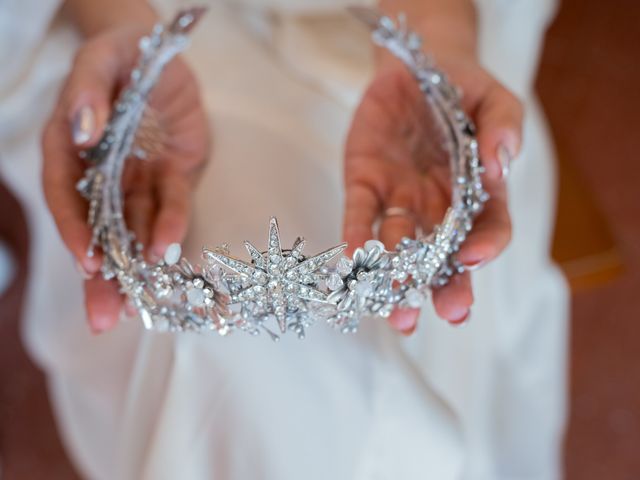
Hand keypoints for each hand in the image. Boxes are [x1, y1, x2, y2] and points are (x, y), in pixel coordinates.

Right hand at [43, 25, 209, 332]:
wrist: (163, 54)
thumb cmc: (124, 53)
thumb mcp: (101, 60)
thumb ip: (87, 90)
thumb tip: (81, 130)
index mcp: (72, 149)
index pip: (67, 196)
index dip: (75, 231)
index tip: (88, 263)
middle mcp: (101, 172)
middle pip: (98, 228)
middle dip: (102, 275)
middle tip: (104, 320)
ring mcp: (137, 178)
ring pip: (133, 229)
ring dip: (136, 268)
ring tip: (135, 309)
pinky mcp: (171, 177)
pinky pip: (171, 206)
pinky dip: (171, 228)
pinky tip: (169, 253)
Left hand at [342, 56, 521, 333]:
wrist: (417, 65)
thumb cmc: (464, 88)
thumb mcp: (495, 100)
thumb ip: (504, 128)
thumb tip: (502, 160)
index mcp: (477, 192)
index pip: (488, 228)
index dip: (486, 246)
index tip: (474, 258)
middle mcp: (438, 204)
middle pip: (442, 253)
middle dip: (444, 285)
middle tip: (447, 314)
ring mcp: (400, 196)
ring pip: (397, 244)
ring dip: (396, 277)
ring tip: (396, 311)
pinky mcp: (365, 182)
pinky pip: (359, 213)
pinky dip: (355, 236)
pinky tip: (352, 260)